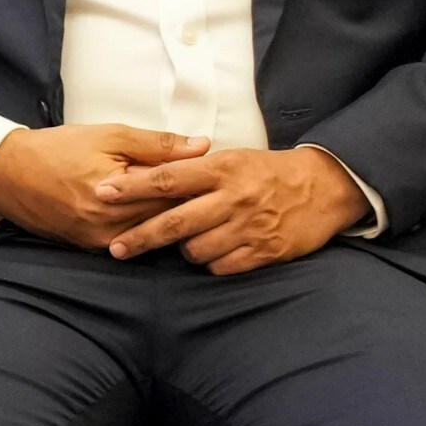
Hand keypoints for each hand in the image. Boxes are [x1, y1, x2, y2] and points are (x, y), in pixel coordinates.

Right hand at [0, 124, 208, 250]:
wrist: (7, 174)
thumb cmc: (57, 149)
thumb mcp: (109, 135)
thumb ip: (158, 144)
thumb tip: (203, 146)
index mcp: (118, 195)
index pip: (176, 195)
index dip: (201, 185)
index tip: (219, 177)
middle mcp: (111, 225)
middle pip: (168, 219)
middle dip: (190, 204)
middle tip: (212, 191)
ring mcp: (101, 241)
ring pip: (153, 233)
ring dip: (170, 219)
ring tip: (190, 204)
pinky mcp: (91, 247)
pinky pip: (132, 240)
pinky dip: (146, 227)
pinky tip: (154, 214)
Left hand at [95, 146, 367, 276]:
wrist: (324, 188)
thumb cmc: (267, 172)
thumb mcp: (231, 158)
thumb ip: (193, 169)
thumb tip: (145, 174)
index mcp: (221, 169)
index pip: (167, 179)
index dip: (131, 187)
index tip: (102, 192)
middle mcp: (233, 198)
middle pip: (174, 222)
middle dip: (140, 237)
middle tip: (116, 248)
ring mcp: (249, 227)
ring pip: (195, 250)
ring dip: (183, 250)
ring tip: (188, 241)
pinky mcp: (265, 252)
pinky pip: (222, 267)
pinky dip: (211, 263)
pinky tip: (214, 252)